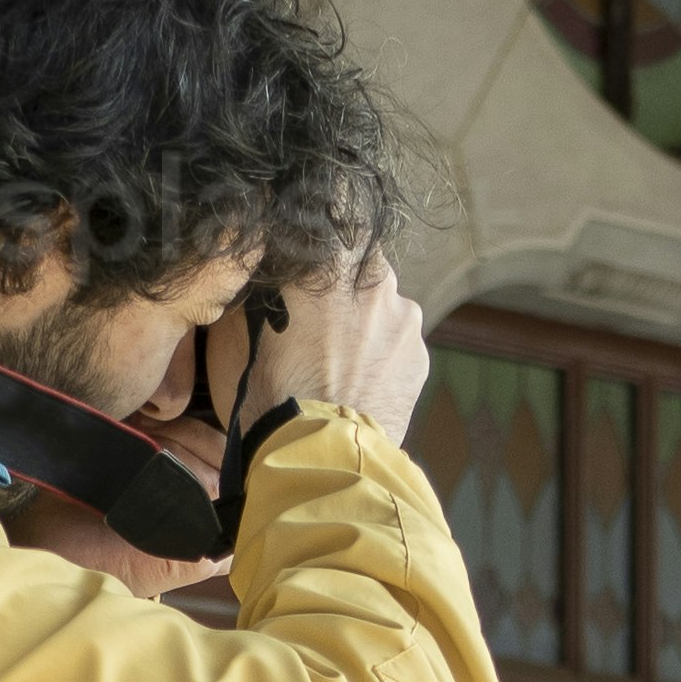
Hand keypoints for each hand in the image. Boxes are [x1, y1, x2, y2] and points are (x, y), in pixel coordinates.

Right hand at [252, 240, 429, 449]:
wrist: (324, 460)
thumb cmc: (277, 403)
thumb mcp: (260, 342)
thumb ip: (280, 302)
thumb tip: (281, 286)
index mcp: (328, 274)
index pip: (336, 221)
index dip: (328, 228)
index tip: (319, 237)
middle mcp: (375, 287)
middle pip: (366, 261)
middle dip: (350, 279)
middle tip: (327, 312)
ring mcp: (404, 322)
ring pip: (388, 304)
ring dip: (371, 320)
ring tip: (345, 360)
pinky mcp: (420, 356)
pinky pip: (401, 340)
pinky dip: (386, 353)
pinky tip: (365, 380)